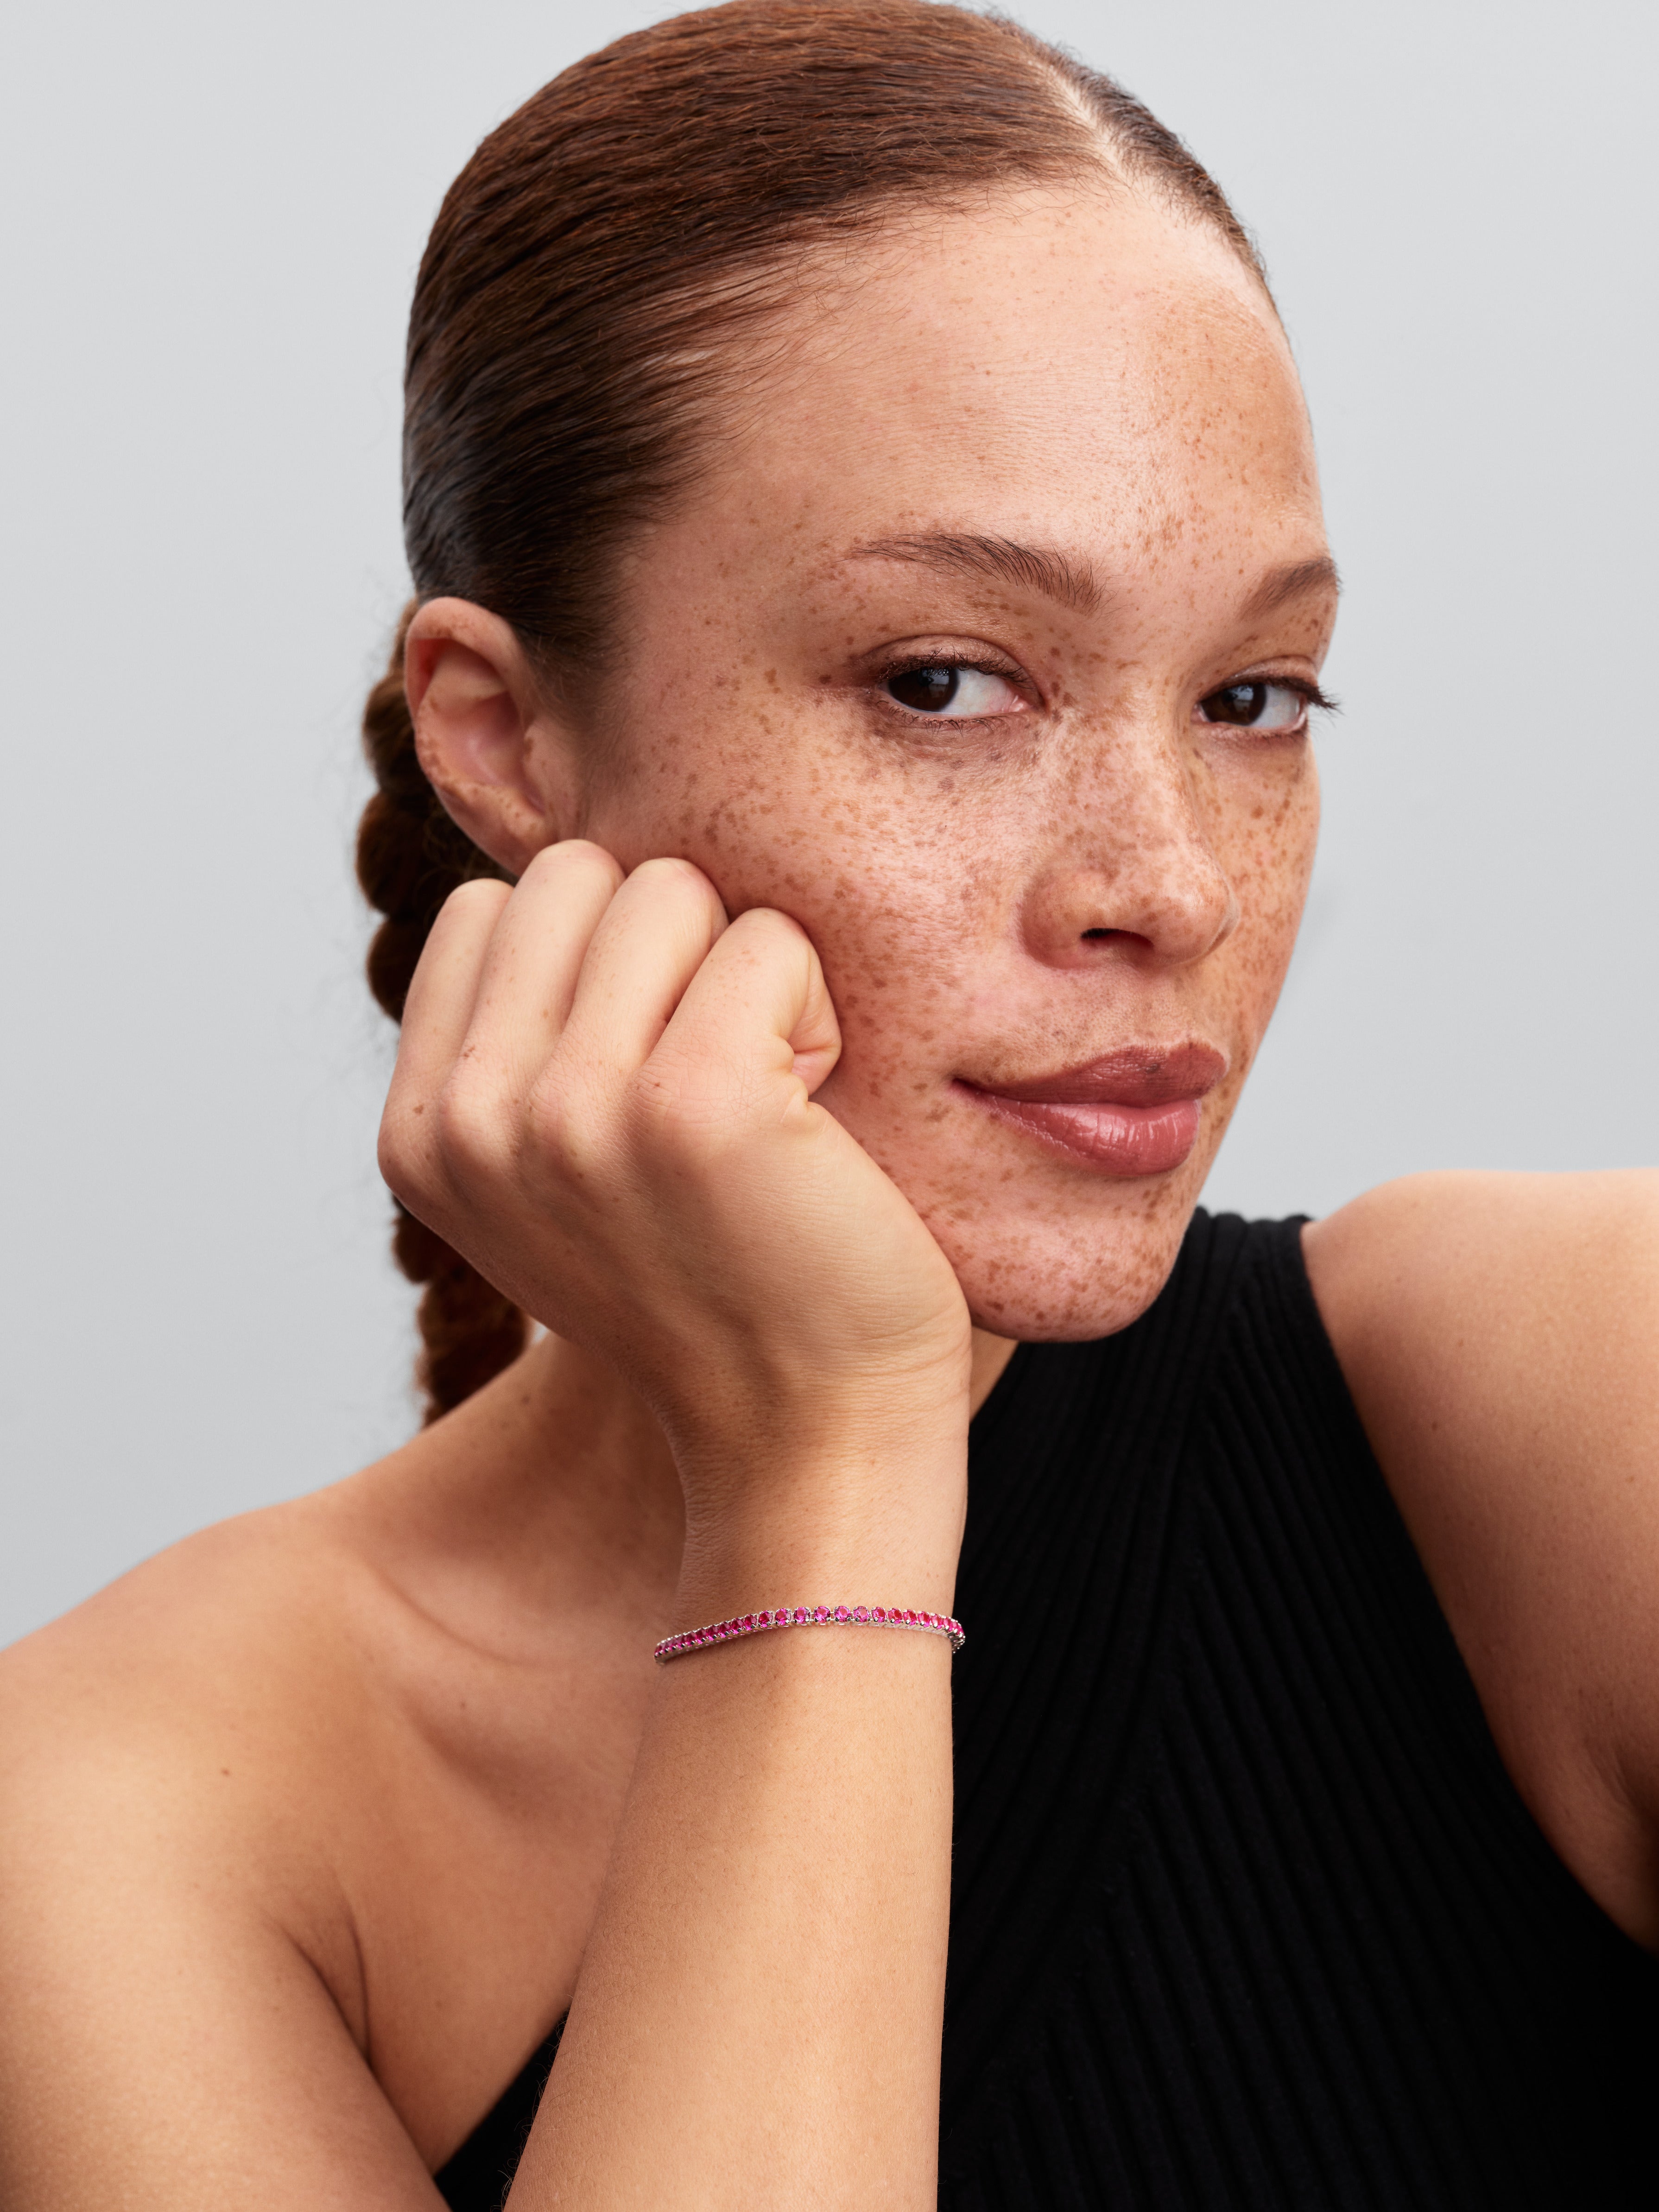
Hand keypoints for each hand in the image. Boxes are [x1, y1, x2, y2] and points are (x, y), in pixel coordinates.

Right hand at [378, 842, 972, 1530]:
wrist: (811, 1435)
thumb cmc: (718, 1285)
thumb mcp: (558, 1175)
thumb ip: (518, 1043)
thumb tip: (550, 872)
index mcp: (422, 1134)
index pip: (496, 908)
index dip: (601, 965)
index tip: (644, 1083)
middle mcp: (473, 1122)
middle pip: (579, 874)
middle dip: (670, 950)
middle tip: (715, 1086)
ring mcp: (572, 1113)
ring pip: (674, 890)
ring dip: (746, 978)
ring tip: (763, 1105)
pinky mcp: (692, 1106)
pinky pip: (770, 941)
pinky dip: (818, 1012)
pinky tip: (813, 1125)